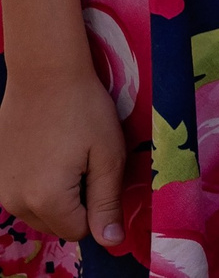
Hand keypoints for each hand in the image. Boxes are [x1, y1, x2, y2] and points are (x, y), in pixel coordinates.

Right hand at [0, 64, 127, 249]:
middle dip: (76, 204)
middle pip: (56, 224)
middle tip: (86, 162)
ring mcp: (0, 188)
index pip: (79, 231)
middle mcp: (15, 201)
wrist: (45, 74)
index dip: (97, 207)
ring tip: (67, 154)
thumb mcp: (108, 156)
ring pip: (38, 211)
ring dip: (56, 195)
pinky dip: (37, 183)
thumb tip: (111, 241)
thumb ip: (107, 202)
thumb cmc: (84, 111)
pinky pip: (22, 194)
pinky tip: (48, 151)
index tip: (100, 174)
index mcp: (46, 200)